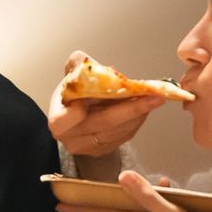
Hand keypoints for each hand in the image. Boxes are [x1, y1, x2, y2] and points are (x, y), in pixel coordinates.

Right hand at [46, 51, 165, 167]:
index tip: (96, 96)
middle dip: (131, 107)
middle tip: (153, 95)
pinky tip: (144, 107)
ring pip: (118, 131)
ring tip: (153, 98)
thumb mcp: (72, 75)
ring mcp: (89, 147)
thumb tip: (83, 61)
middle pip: (103, 123)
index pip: (62, 121)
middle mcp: (72, 138)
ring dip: (139, 113)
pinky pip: (125, 136)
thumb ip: (77, 65)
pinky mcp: (105, 150)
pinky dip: (137, 120)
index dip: (78, 111)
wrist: (80, 114)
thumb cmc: (75, 95)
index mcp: (58, 120)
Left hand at [56, 169, 211, 211]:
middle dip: (97, 200)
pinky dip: (154, 199)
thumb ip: (150, 198)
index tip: (57, 204)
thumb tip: (122, 176)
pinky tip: (168, 188)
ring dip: (126, 196)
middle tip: (79, 190)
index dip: (81, 208)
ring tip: (126, 180)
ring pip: (134, 211)